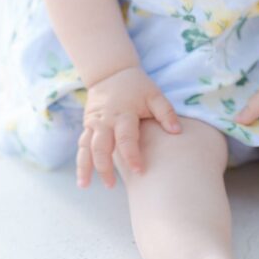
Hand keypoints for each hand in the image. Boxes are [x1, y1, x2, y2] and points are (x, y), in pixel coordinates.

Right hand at [76, 65, 181, 188]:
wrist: (111, 73)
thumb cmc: (137, 86)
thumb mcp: (154, 95)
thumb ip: (166, 112)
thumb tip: (177, 132)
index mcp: (124, 113)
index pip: (126, 138)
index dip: (132, 155)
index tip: (139, 171)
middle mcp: (105, 120)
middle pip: (101, 146)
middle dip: (104, 167)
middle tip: (111, 185)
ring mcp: (94, 123)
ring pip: (86, 147)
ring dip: (86, 167)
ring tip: (85, 186)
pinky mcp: (87, 125)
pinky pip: (81, 145)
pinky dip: (80, 162)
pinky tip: (82, 179)